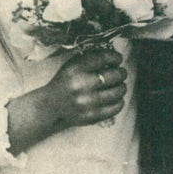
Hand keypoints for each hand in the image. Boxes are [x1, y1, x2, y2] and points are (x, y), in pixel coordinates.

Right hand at [7, 48, 126, 154]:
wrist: (50, 107)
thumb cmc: (65, 83)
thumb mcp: (72, 65)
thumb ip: (91, 59)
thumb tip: (115, 58)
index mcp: (75, 69)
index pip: (103, 58)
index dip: (115, 57)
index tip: (118, 59)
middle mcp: (81, 85)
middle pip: (114, 75)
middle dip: (121, 72)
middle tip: (121, 73)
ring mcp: (87, 102)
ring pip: (118, 91)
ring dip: (122, 86)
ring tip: (119, 85)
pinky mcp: (92, 116)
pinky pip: (116, 107)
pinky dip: (119, 101)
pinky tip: (115, 98)